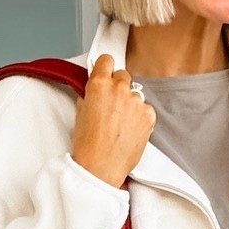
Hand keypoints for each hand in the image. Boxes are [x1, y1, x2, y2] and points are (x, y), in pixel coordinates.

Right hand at [71, 53, 156, 186]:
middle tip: (113, 106)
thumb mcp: (80, 113)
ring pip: (135, 94)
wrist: (101, 167)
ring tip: (121, 123)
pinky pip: (146, 109)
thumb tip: (94, 91)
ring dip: (130, 104)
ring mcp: (136, 101)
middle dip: (118, 87)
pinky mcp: (149, 115)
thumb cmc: (88, 144)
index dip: (106, 68)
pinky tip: (130, 130)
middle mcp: (119, 88)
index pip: (107, 60)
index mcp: (99, 84)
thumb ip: (89, 95)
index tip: (106, 75)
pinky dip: (140, 117)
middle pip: (123, 75)